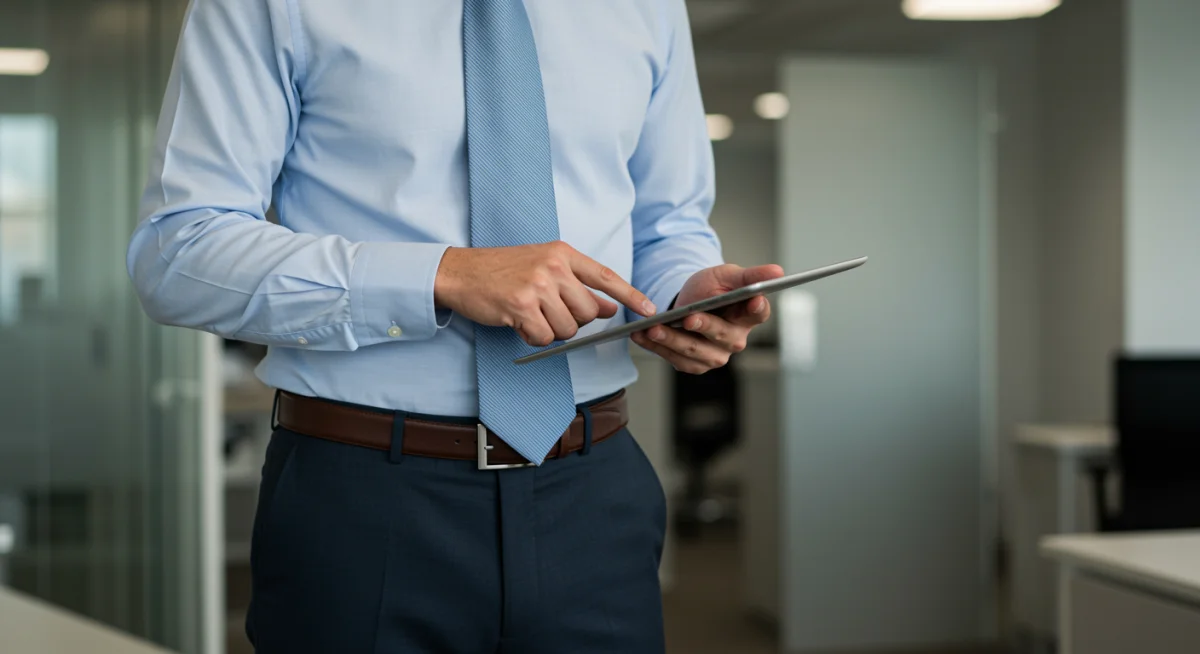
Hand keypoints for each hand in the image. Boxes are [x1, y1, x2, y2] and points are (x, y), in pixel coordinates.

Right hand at [434, 241, 654, 346]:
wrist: (461, 272)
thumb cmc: (502, 271)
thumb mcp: (544, 269)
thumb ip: (578, 287)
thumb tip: (609, 308)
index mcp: (562, 253)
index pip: (605, 276)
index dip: (630, 294)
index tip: (650, 308)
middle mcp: (553, 267)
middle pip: (587, 312)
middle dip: (572, 322)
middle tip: (547, 313)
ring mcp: (537, 286)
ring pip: (567, 329)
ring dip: (550, 331)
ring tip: (529, 315)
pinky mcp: (521, 306)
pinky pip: (544, 337)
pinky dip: (533, 338)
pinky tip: (518, 322)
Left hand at [630, 264, 783, 373]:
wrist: (687, 303)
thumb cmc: (711, 289)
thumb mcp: (727, 276)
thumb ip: (750, 275)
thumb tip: (778, 271)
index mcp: (748, 315)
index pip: (759, 312)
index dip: (757, 308)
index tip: (753, 300)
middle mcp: (735, 340)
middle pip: (722, 335)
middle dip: (704, 327)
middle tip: (689, 318)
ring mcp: (715, 355)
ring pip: (694, 351)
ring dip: (671, 340)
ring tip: (653, 328)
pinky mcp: (695, 364)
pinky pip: (676, 359)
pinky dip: (656, 348)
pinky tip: (641, 336)